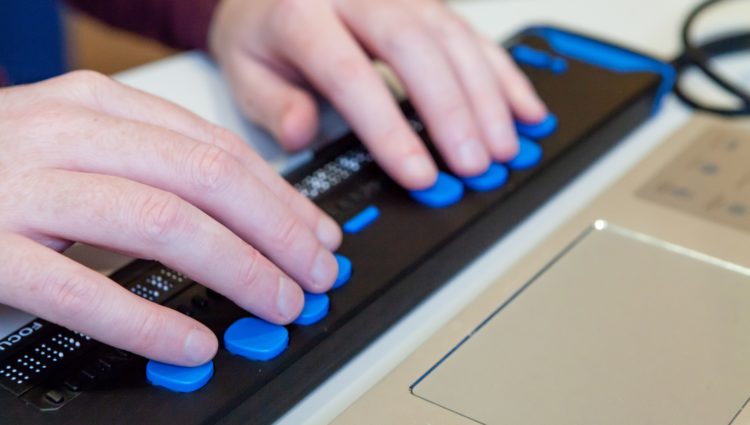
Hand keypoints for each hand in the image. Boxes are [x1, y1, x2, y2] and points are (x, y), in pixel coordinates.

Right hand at [0, 71, 341, 365]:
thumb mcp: (81, 147)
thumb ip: (155, 170)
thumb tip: (245, 217)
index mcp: (97, 107)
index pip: (218, 150)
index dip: (282, 199)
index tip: (317, 237)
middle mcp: (65, 134)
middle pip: (207, 181)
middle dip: (277, 234)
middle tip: (314, 277)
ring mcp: (23, 189)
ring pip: (162, 223)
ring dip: (236, 270)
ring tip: (276, 306)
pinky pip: (80, 289)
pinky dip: (146, 319)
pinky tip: (190, 342)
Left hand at [208, 0, 546, 188]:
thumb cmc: (267, 33)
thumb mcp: (247, 70)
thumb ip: (273, 104)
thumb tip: (300, 133)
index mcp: (303, 15)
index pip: (352, 75)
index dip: (389, 129)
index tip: (418, 173)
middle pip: (414, 50)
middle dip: (451, 112)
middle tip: (473, 164)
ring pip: (452, 40)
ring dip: (486, 97)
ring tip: (502, 148)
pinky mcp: (429, 4)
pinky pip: (474, 35)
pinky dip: (505, 75)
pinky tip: (525, 109)